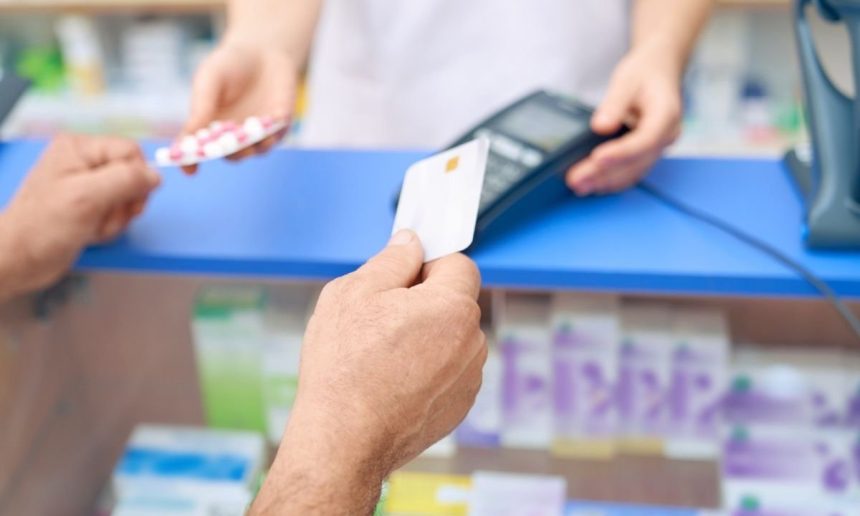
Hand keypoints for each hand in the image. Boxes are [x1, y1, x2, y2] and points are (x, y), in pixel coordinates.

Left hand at [0, 134, 159, 297]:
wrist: (19, 260)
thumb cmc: (43, 227)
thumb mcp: (88, 197)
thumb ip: (126, 180)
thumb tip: (156, 175)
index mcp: (79, 148)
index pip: (131, 152)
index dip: (135, 178)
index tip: (122, 201)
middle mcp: (84, 162)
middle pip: (133, 176)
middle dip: (125, 203)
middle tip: (102, 215)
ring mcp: (86, 184)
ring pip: (128, 197)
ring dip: (116, 218)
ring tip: (92, 226)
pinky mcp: (89, 205)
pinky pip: (118, 212)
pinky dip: (110, 226)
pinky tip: (90, 232)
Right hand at [182, 41, 297, 173]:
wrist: (264, 50)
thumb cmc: (230, 64)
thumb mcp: (210, 79)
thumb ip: (201, 106)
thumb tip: (187, 137)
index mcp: (209, 127)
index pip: (198, 150)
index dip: (191, 161)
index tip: (188, 170)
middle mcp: (233, 136)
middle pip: (229, 155)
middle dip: (226, 153)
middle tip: (223, 149)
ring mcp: (257, 134)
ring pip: (253, 151)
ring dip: (250, 148)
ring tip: (246, 140)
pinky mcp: (279, 127)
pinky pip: (274, 138)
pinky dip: (270, 136)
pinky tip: (268, 128)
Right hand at [252, 230, 486, 514]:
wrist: (343, 440)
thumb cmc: (344, 366)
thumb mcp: (355, 292)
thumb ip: (391, 260)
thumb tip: (411, 243)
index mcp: (452, 307)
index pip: (460, 264)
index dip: (429, 263)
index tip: (404, 273)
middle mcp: (471, 342)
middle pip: (455, 303)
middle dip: (425, 302)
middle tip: (380, 317)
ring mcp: (468, 379)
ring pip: (450, 339)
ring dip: (426, 338)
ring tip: (381, 356)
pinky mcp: (459, 407)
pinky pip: (447, 372)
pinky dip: (426, 371)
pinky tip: (391, 382)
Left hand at [566, 44, 682, 194]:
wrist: (659, 71)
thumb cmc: (645, 73)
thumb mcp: (627, 80)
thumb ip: (614, 103)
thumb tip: (600, 126)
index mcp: (666, 115)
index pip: (645, 139)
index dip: (621, 152)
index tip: (596, 158)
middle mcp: (666, 136)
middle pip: (635, 161)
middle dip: (604, 173)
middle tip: (575, 178)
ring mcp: (657, 148)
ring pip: (633, 172)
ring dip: (605, 182)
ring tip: (578, 185)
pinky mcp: (647, 153)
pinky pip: (631, 172)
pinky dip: (611, 180)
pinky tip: (592, 184)